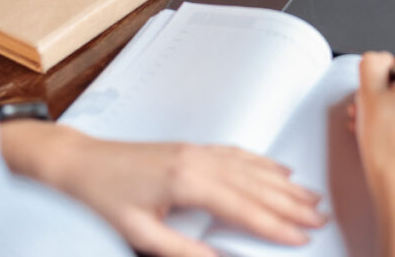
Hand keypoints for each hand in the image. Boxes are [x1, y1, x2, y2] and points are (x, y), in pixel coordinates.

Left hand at [0, 122, 325, 256]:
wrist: (77, 163)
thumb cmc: (101, 196)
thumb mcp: (140, 234)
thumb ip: (184, 250)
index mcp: (188, 181)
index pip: (244, 208)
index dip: (276, 225)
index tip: (300, 236)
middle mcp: (197, 161)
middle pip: (256, 184)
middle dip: (290, 203)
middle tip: (317, 217)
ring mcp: (195, 150)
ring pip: (252, 167)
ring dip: (283, 183)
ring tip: (308, 197)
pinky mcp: (190, 147)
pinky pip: (237, 153)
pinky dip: (262, 163)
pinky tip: (274, 170)